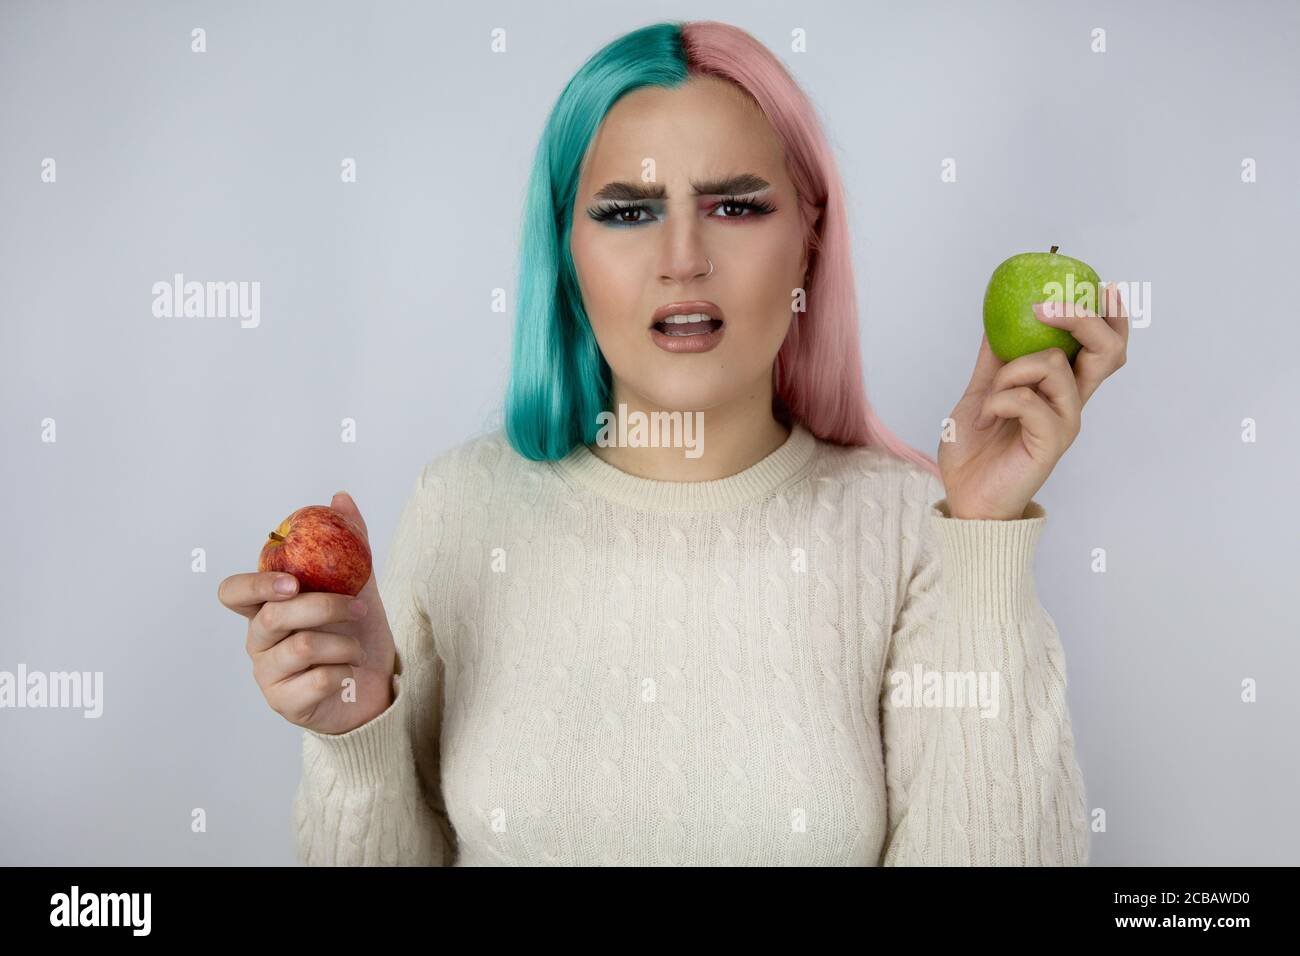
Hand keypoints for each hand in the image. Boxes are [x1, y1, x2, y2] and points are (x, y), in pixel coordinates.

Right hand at [217, 492, 397, 734]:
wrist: (377, 686)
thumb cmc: (356, 635)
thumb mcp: (358, 587)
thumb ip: (347, 543)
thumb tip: (340, 498)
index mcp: (266, 608)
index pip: (233, 592)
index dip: (255, 585)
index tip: (291, 581)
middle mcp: (258, 641)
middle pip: (273, 616)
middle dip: (324, 607)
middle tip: (358, 607)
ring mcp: (268, 674)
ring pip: (302, 647)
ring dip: (344, 643)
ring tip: (358, 647)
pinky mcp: (285, 703)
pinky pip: (317, 680)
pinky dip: (344, 673)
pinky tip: (348, 675)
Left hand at [938, 283, 1128, 518]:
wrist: (964, 495)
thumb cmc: (976, 450)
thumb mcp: (982, 393)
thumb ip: (995, 360)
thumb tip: (997, 318)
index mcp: (1062, 389)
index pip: (1105, 349)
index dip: (1113, 317)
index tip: (1104, 285)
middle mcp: (1072, 404)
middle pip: (1108, 351)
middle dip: (1082, 317)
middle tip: (1046, 307)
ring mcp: (1065, 423)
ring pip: (1055, 365)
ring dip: (1012, 370)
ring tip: (991, 397)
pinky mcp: (1051, 443)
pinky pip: (1029, 400)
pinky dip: (1001, 399)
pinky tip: (989, 418)